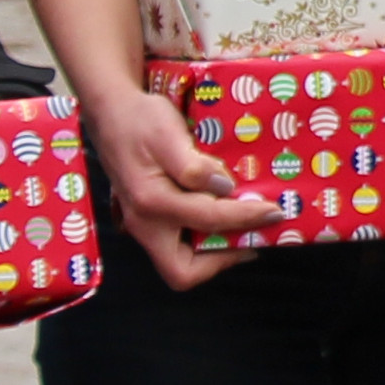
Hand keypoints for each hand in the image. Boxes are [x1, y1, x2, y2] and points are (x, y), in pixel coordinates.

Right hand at [96, 82, 294, 290]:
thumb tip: (225, 188)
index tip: (273, 210)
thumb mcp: (167, 134)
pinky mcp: (153, 220)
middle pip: (183, 271)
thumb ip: (194, 166)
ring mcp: (146, 225)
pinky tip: (227, 213)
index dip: (244, 218)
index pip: (207, 221)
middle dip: (222, 259)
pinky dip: (207, 235)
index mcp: (150, 202)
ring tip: (248, 227)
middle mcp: (145, 224)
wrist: (111, 113)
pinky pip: (182, 241)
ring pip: (184, 261)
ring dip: (217, 250)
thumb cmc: (137, 120)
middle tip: (254, 235)